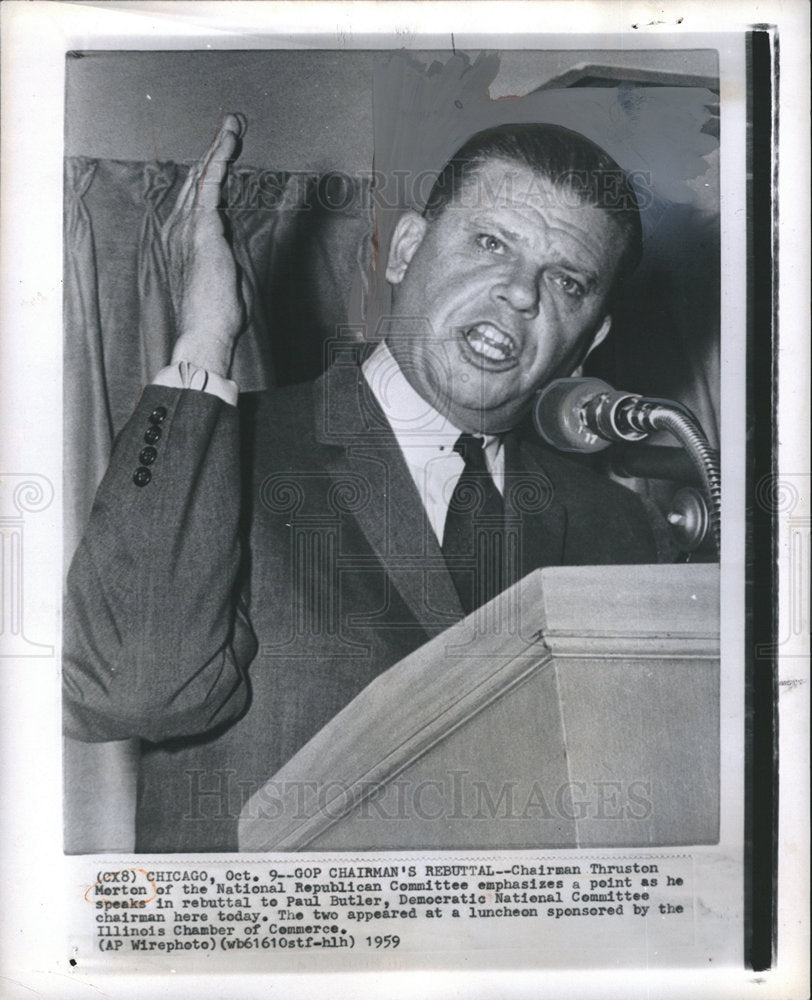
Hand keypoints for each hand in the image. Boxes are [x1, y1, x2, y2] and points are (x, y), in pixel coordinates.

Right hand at [162, 113, 246, 375]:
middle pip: (198, 180)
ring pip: (203, 176)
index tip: (226, 151)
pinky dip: (219, 162)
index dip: (212, 171)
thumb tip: (227, 230)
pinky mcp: (203, 229)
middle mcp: (181, 228)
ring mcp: (189, 227)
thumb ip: (224, 248)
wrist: (206, 331)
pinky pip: (210, 186)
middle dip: (215, 150)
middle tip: (232, 125)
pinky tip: (228, 143)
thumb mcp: (224, 274)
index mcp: (186, 240)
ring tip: (233, 124)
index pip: (199, 197)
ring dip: (218, 148)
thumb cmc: (216, 314)